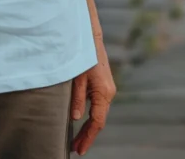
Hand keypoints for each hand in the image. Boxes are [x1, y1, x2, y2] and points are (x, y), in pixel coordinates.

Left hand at [71, 36, 115, 154]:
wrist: (90, 37)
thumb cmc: (83, 55)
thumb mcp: (77, 77)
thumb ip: (77, 98)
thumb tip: (75, 118)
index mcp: (103, 93)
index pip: (97, 122)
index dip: (88, 137)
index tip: (79, 149)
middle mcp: (109, 93)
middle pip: (99, 121)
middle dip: (88, 135)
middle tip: (76, 149)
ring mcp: (108, 89)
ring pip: (99, 113)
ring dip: (89, 127)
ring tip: (77, 139)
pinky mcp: (105, 85)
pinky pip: (99, 105)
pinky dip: (91, 116)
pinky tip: (82, 121)